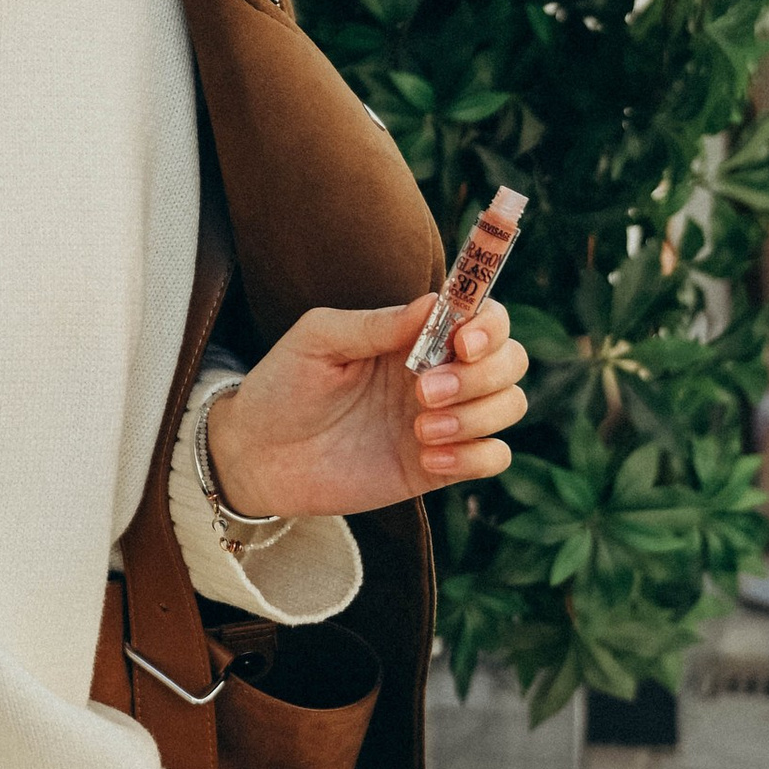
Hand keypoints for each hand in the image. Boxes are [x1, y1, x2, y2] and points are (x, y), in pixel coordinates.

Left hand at [206, 295, 529, 522]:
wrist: (258, 454)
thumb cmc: (283, 385)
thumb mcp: (319, 340)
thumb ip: (376, 323)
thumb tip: (435, 302)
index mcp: (415, 334)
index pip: (483, 316)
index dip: (490, 323)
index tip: (465, 341)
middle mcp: (440, 372)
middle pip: (511, 360)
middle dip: (482, 374)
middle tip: (423, 390)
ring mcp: (444, 419)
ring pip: (509, 405)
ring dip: (477, 414)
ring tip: (421, 427)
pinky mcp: (439, 466)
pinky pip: (494, 457)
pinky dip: (475, 455)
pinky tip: (429, 457)